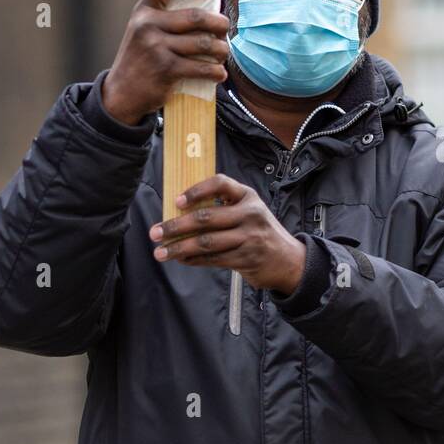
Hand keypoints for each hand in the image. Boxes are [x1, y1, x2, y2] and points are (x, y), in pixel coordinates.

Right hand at [101, 0, 229, 125]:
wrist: (121, 93)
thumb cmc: (141, 58)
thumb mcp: (144, 30)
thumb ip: (166, 17)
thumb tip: (211, 9)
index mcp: (143, 10)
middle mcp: (147, 25)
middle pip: (196, 17)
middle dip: (219, 23)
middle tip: (224, 29)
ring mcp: (156, 47)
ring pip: (204, 43)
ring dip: (221, 49)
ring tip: (222, 53)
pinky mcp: (166, 70)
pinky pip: (202, 67)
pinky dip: (216, 71)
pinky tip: (219, 73)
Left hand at [148, 174, 306, 294]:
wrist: (288, 259)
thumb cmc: (259, 230)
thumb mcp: (249, 209)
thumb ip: (224, 205)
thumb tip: (181, 209)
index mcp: (247, 196)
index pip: (220, 184)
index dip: (197, 191)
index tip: (176, 201)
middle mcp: (249, 214)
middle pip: (206, 218)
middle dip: (176, 226)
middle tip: (155, 232)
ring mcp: (248, 238)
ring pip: (206, 243)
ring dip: (179, 248)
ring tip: (161, 252)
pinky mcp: (245, 259)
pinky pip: (212, 259)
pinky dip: (193, 259)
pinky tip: (180, 259)